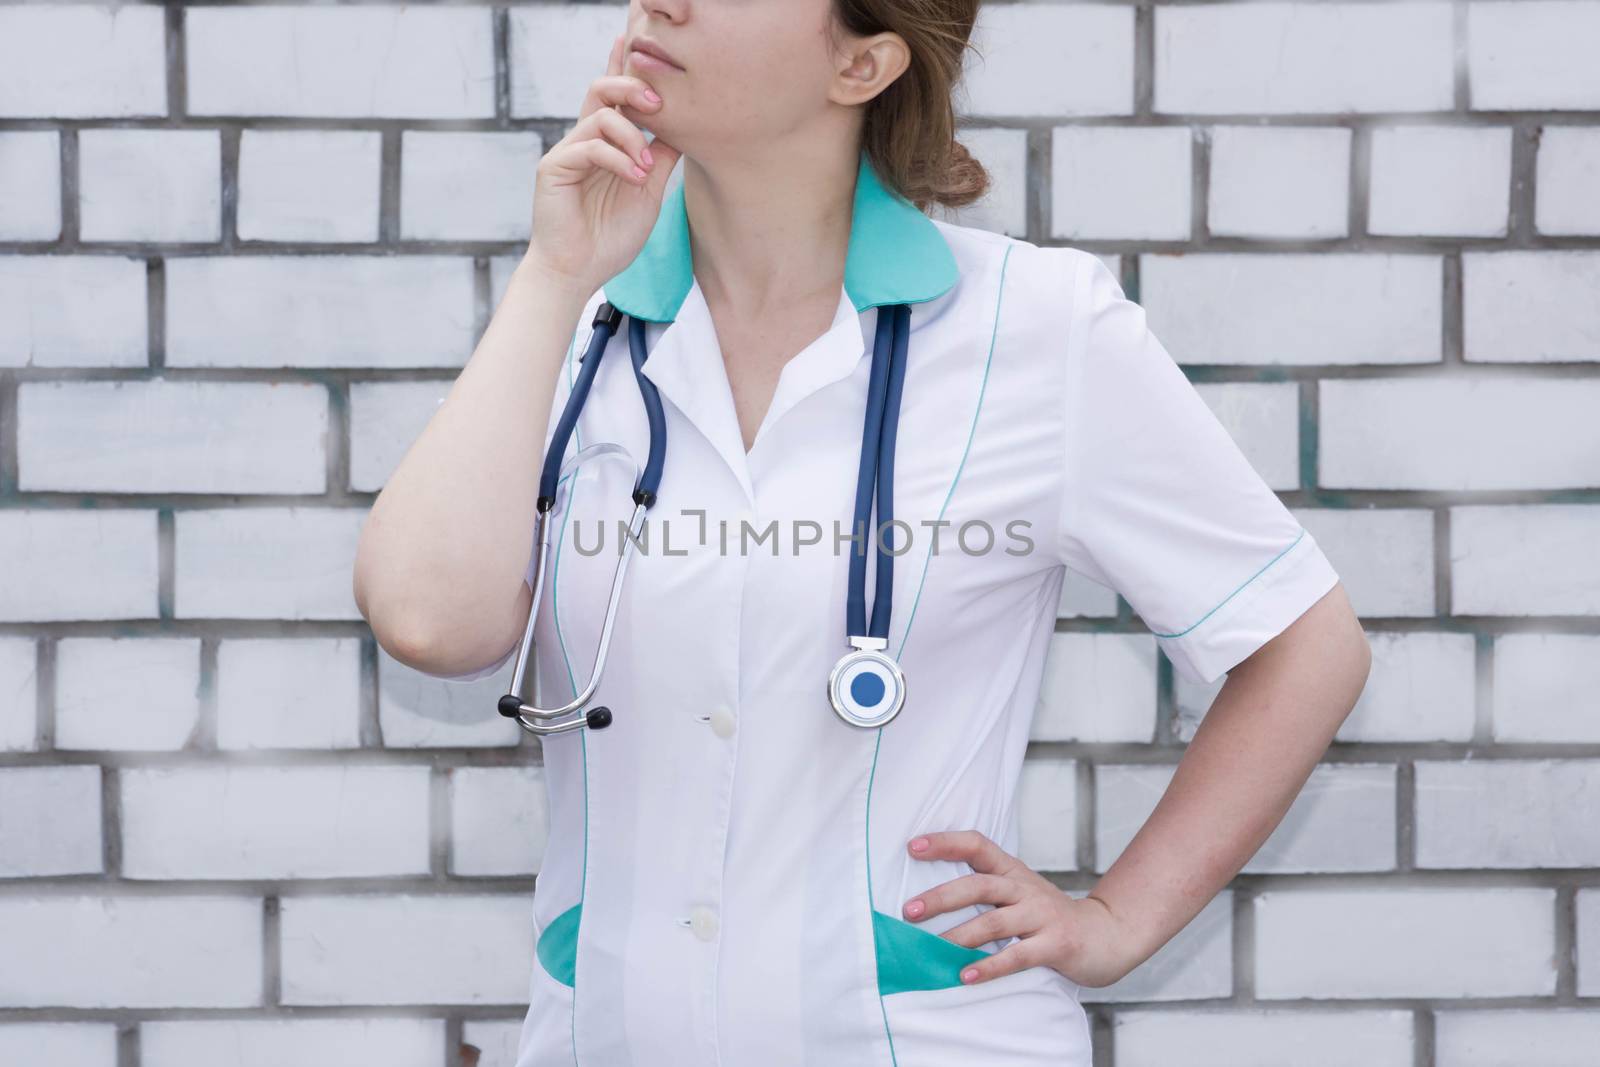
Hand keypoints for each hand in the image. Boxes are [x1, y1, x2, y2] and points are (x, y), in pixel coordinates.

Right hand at [526, 33, 683, 290]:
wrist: (579, 272)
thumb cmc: (610, 238)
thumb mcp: (649, 193)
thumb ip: (661, 158)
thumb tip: (682, 127)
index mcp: (605, 144)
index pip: (614, 98)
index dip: (623, 67)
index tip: (635, 40)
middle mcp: (584, 141)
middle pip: (602, 90)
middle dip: (631, 85)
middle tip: (657, 101)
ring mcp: (567, 151)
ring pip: (600, 115)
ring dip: (632, 136)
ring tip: (645, 169)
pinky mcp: (554, 167)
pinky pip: (589, 145)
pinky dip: (617, 157)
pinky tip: (633, 176)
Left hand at [902, 830, 1136, 987]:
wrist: (1107, 934)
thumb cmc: (1048, 916)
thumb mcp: (1018, 893)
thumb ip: (984, 889)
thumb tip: (927, 898)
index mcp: (1012, 871)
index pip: (977, 845)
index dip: (946, 842)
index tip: (912, 846)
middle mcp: (1025, 888)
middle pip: (979, 884)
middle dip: (941, 897)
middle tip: (909, 911)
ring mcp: (1042, 915)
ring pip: (994, 921)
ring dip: (959, 936)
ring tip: (930, 949)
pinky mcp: (1056, 944)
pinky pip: (1017, 956)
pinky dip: (990, 966)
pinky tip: (965, 974)